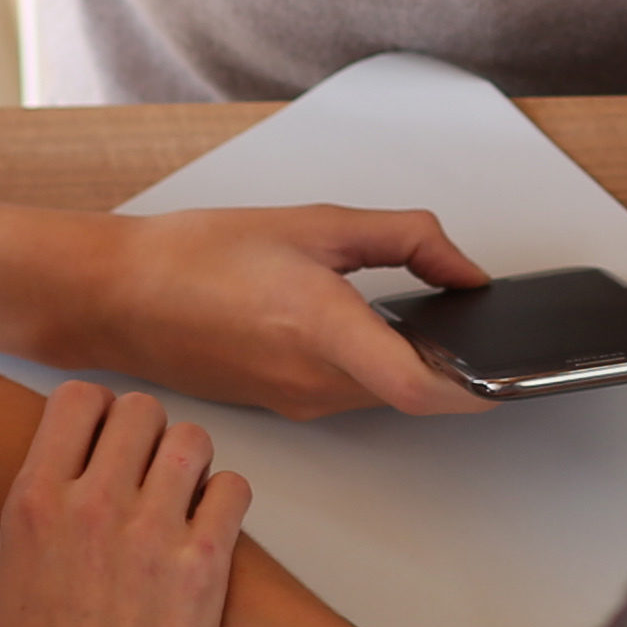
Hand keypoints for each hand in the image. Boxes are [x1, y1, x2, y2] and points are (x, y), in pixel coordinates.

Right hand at [0, 384, 248, 626]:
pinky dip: (226, 500)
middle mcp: (92, 508)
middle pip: (138, 409)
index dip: (94, 414)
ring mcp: (151, 535)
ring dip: (188, 461)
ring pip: (191, 439)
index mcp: (31, 508)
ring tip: (178, 500)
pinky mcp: (204, 568)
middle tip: (142, 475)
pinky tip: (207, 533)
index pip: (75, 399)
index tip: (99, 444)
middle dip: (142, 433)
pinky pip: (233, 488)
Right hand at [82, 202, 494, 419]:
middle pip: (413, 393)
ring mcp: (297, 400)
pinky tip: (364, 327)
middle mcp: (311, 378)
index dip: (473, 387)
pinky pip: (351, 395)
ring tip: (420, 317)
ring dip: (414, 367)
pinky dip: (375, 368)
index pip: (418, 384)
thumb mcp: (312, 222)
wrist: (118, 296)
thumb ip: (402, 238)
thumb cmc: (193, 256)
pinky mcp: (284, 405)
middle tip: (482, 330)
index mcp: (319, 325)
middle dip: (455, 368)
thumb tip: (462, 268)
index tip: (508, 371)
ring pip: (384, 396)